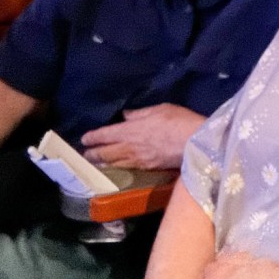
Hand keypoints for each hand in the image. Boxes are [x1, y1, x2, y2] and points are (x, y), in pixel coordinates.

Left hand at [81, 103, 205, 168]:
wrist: (194, 143)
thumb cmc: (178, 121)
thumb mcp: (159, 109)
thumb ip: (140, 114)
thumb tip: (125, 116)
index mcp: (130, 130)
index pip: (104, 134)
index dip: (92, 137)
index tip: (84, 138)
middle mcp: (129, 147)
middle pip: (105, 152)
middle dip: (92, 153)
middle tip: (85, 155)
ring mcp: (137, 160)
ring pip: (113, 163)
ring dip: (102, 163)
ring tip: (95, 164)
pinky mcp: (147, 168)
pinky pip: (126, 169)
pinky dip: (117, 169)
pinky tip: (115, 168)